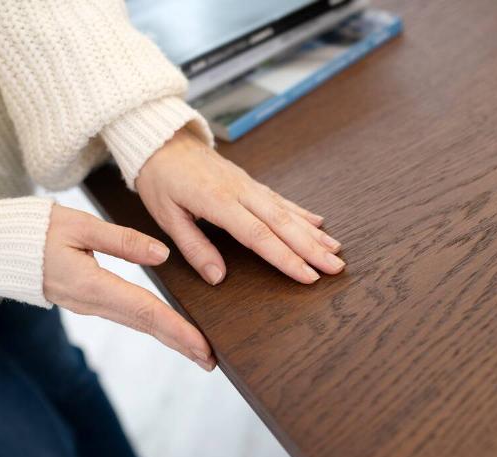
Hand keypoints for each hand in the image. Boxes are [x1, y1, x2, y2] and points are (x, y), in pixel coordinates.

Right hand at [43, 204, 214, 371]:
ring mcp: (88, 304)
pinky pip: (126, 316)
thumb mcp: (79, 226)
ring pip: (137, 323)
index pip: (146, 311)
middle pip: (146, 325)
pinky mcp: (87, 300)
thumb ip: (122, 240)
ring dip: (169, 336)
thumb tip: (162, 255)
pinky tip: (166, 328)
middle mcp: (92, 302)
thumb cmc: (35, 231)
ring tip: (197, 349)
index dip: (178, 329)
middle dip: (181, 343)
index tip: (203, 346)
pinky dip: (151, 324)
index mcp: (93, 286)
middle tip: (212, 361)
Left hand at [136, 128, 344, 284]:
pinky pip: (281, 199)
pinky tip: (319, 223)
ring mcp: (248, 185)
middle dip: (312, 249)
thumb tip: (217, 277)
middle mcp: (240, 192)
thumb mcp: (166, 216)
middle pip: (283, 224)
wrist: (161, 139)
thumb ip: (194, 247)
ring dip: (313, 233)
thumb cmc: (160, 178)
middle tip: (336, 268)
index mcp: (218, 202)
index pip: (258, 236)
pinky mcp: (249, 182)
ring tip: (336, 251)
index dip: (285, 258)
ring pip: (287, 211)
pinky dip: (302, 212)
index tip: (307, 276)